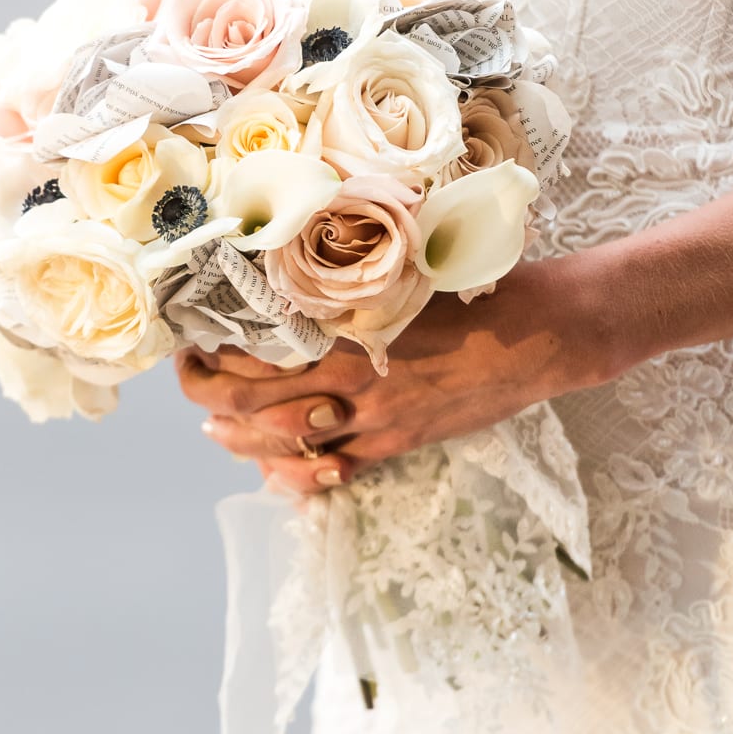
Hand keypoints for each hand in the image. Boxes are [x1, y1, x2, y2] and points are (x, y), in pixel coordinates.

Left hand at [176, 249, 633, 493]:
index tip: (189, 332)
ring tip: (216, 426)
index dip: (209, 348)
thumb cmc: (475, 287)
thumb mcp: (407, 267)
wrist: (543, 333)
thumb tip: (299, 258)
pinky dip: (295, 474)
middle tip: (190, 378)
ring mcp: (374, 420)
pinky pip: (333, 472)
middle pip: (249, 403)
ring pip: (282, 445)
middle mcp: (350, 381)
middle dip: (206, 396)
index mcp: (345, 328)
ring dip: (239, 438)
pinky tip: (276, 468)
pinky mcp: (399, 443)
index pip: (251, 348)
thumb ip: (352, 272)